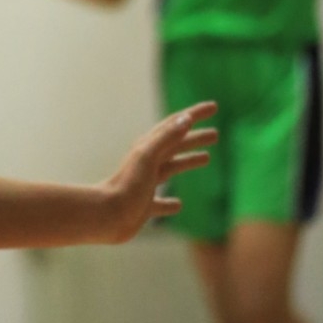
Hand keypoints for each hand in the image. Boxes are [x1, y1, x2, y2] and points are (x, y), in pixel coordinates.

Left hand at [99, 102, 218, 241]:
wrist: (106, 215)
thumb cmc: (127, 185)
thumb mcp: (148, 157)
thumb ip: (166, 137)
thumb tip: (186, 118)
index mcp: (149, 148)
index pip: (176, 125)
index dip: (194, 114)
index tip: (213, 106)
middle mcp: (148, 163)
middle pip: (176, 146)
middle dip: (195, 138)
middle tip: (215, 133)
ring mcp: (146, 185)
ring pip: (172, 168)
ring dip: (188, 161)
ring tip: (207, 157)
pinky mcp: (144, 207)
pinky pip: (160, 203)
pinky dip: (170, 203)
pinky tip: (178, 205)